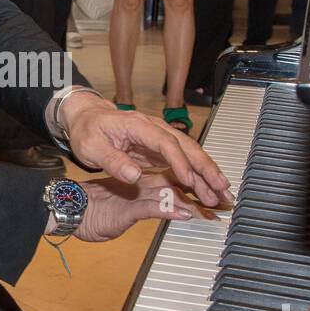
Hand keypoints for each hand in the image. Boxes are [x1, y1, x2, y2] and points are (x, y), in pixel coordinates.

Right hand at [50, 171, 210, 242]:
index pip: (180, 180)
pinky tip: (184, 214)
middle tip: (227, 198)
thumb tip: (181, 209)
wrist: (71, 208)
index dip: (202, 184)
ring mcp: (137, 196)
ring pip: (171, 194)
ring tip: (214, 205)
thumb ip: (154, 206)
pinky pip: (150, 208)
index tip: (221, 192)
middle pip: (182, 184)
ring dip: (194, 200)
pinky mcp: (127, 209)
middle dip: (206, 190)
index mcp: (148, 182)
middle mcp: (146, 186)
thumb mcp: (130, 209)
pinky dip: (168, 211)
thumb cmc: (98, 208)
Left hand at [59, 92, 233, 209]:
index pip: (165, 143)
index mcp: (138, 126)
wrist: (88, 117)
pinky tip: (206, 188)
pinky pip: (182, 162)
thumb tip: (133, 175)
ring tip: (221, 193)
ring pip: (189, 154)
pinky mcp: (159, 150)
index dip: (179, 162)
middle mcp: (154, 130)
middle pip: (186, 146)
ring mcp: (159, 139)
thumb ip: (112, 160)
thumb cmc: (88, 130)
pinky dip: (196, 175)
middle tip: (220, 187)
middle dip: (205, 167)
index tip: (188, 180)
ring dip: (206, 173)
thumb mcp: (91, 147)